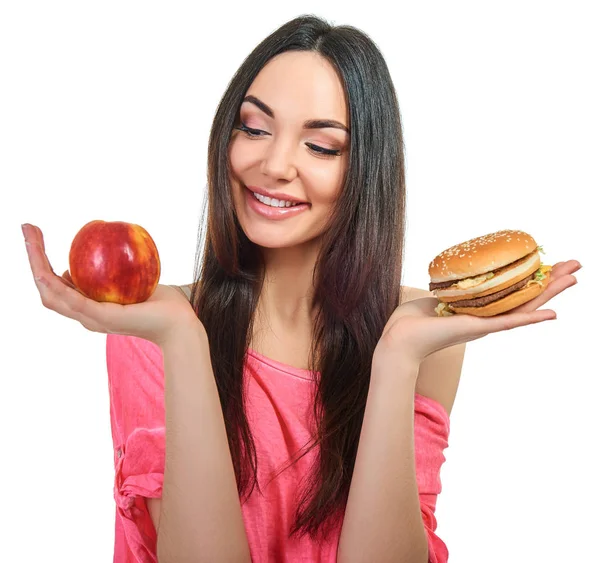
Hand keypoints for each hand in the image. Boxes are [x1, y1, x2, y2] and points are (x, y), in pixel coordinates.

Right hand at [23, 224, 201, 346]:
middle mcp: (85, 315)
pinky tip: (52, 266)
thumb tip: (107, 245)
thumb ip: (119, 268)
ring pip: (52, 293)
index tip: (36, 235)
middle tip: (27, 229)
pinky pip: (76, 300)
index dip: (42, 261)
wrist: (180, 324)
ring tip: (31, 238)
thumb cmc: (163, 302)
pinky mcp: (103, 319)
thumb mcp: (135, 280)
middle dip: (32, 257)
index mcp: (89, 307)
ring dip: (37, 264)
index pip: (56, 285)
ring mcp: (92, 319)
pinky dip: (59, 285)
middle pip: (46, 288)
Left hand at [375, 260, 580, 364]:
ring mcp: (485, 325)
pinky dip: (531, 318)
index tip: (549, 264)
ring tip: (574, 278)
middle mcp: (486, 318)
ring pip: (525, 306)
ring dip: (551, 292)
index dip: (532, 279)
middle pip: (526, 297)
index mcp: (477, 310)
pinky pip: (509, 322)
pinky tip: (552, 313)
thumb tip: (454, 278)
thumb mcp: (437, 297)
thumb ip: (452, 290)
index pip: (511, 292)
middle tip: (575, 267)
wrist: (399, 339)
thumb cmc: (411, 321)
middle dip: (550, 281)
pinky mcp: (478, 329)